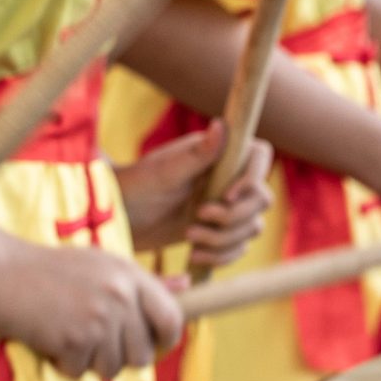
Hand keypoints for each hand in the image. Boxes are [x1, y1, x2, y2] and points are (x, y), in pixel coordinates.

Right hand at [0, 230, 186, 378]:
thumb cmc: (44, 270)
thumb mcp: (99, 266)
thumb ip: (140, 283)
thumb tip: (187, 286)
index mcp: (129, 273)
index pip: (172, 318)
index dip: (167, 341)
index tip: (151, 348)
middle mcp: (120, 294)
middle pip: (143, 355)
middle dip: (118, 359)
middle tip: (91, 345)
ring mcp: (98, 316)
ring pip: (112, 369)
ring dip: (88, 363)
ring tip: (66, 337)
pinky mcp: (74, 337)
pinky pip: (79, 372)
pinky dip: (61, 364)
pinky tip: (47, 339)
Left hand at [115, 123, 276, 271]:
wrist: (119, 219)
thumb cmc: (136, 186)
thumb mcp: (165, 172)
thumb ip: (198, 154)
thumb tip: (222, 124)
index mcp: (219, 154)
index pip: (259, 156)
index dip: (253, 177)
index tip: (227, 196)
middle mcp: (228, 177)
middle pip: (262, 199)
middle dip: (233, 216)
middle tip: (197, 218)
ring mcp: (226, 206)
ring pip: (252, 227)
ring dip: (223, 239)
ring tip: (189, 236)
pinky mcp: (218, 231)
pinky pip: (238, 248)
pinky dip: (221, 257)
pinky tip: (194, 256)